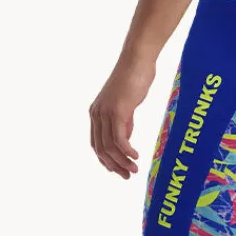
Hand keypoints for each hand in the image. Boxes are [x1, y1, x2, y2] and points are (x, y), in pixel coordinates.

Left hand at [89, 51, 155, 179]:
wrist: (138, 59)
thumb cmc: (136, 77)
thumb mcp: (127, 103)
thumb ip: (124, 121)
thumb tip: (125, 139)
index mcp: (96, 112)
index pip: (97, 144)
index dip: (106, 160)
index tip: (118, 170)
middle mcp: (97, 114)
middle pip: (101, 149)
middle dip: (114, 165)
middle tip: (127, 176)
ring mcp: (106, 113)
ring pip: (110, 147)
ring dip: (121, 162)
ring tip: (133, 170)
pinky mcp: (117, 111)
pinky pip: (119, 138)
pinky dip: (126, 151)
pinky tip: (135, 156)